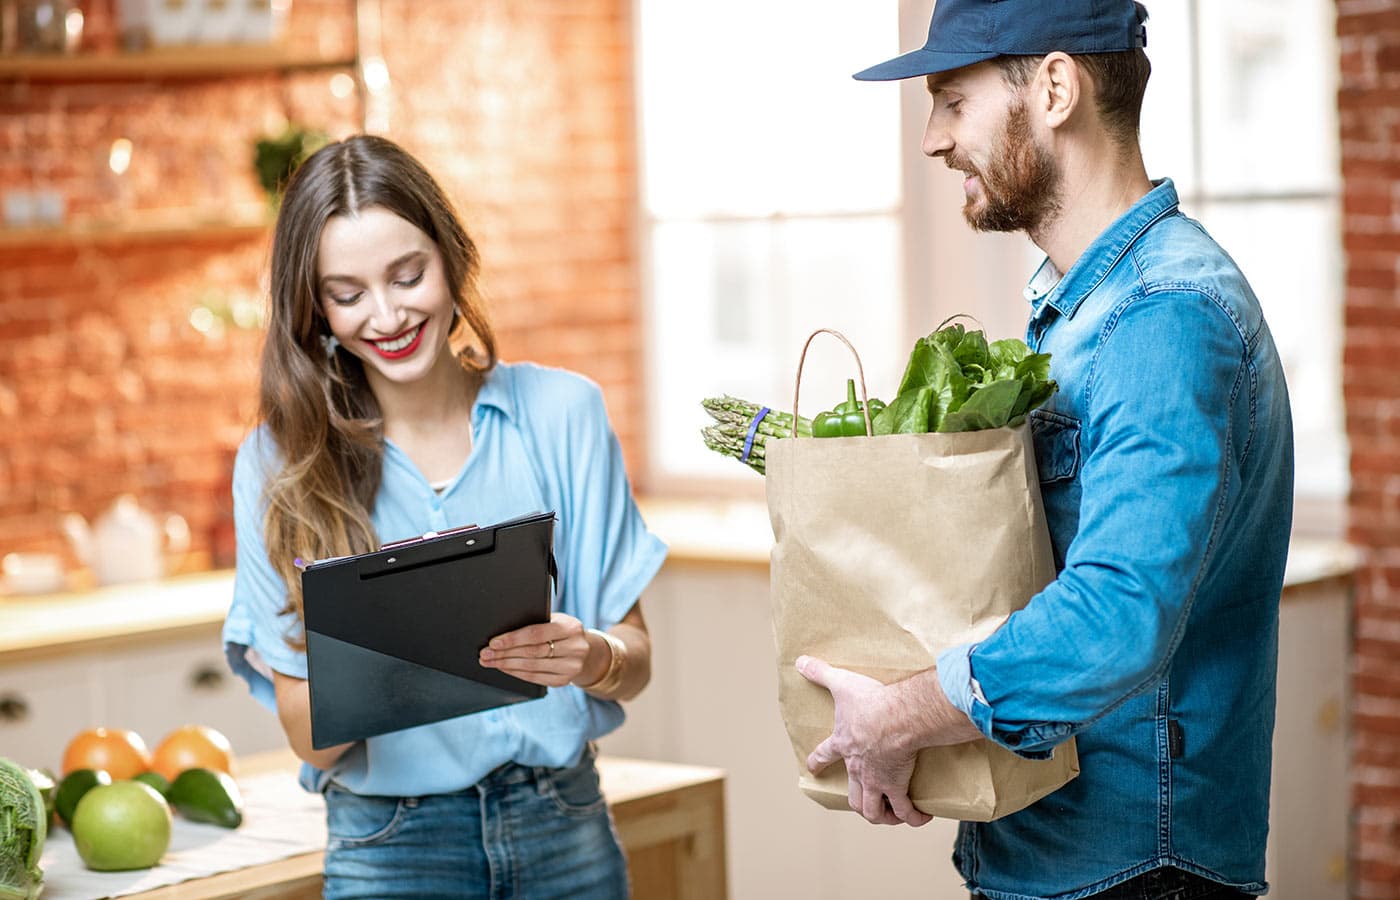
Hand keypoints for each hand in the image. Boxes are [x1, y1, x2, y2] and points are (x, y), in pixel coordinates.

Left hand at [479, 613, 598, 686]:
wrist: (583, 648)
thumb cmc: (561, 631)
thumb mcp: (554, 620)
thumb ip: (536, 624)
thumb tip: (502, 632)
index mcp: (571, 627)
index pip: (536, 634)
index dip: (512, 639)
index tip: (493, 642)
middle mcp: (575, 648)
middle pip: (532, 652)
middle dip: (505, 653)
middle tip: (485, 654)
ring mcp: (572, 666)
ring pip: (532, 667)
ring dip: (507, 665)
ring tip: (490, 662)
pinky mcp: (565, 680)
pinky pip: (536, 678)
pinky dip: (517, 674)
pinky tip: (505, 669)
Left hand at [797, 655, 931, 827]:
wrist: (896, 718)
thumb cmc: (870, 701)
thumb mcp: (842, 683)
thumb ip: (821, 672)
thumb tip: (800, 660)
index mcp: (844, 743)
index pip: (824, 754)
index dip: (818, 762)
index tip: (813, 769)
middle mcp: (857, 767)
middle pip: (852, 795)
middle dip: (859, 802)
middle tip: (869, 803)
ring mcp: (876, 780)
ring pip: (872, 809)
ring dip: (881, 815)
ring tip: (893, 815)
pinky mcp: (897, 785)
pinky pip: (904, 810)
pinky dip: (912, 817)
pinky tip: (921, 817)